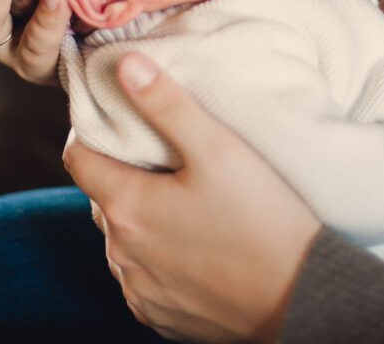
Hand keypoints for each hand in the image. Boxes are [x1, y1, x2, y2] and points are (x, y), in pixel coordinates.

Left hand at [63, 53, 319, 342]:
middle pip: (103, 196)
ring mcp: (140, 291)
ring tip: (183, 196)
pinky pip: (142, 276)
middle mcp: (122, 255)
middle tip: (162, 152)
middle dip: (122, 171)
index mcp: (127, 207)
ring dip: (140, 215)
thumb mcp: (218, 148)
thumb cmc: (263, 219)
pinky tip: (194, 240)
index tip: (117, 116)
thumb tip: (125, 65)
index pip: (77, 158)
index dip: (90, 130)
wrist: (305, 299)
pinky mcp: (161, 317)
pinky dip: (156, 255)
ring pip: (123, 238)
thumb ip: (167, 104)